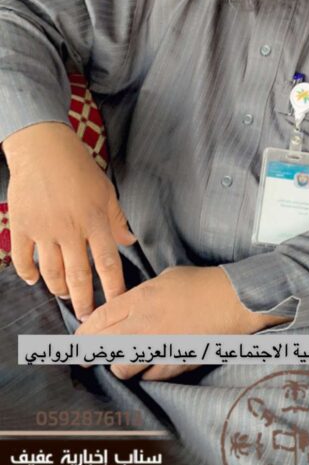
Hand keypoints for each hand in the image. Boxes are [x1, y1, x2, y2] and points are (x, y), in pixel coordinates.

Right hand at [4, 122, 135, 318]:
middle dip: (84, 301)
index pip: (107, 262)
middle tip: (87, 316)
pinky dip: (29, 273)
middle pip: (78, 275)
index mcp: (94, 220)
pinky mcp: (22, 226)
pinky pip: (24, 259)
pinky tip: (35, 280)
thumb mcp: (105, 192)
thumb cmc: (78, 168)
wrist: (42, 148)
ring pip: (51, 272)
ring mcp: (43, 228)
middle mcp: (69, 228)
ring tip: (65, 297)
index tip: (117, 305)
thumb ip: (117, 221)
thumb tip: (130, 242)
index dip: (113, 287)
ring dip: (59, 290)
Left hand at [76, 266, 289, 380]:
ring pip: (122, 368)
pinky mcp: (175, 363)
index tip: (78, 341)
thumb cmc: (203, 285)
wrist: (236, 301)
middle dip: (90, 354)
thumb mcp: (165, 279)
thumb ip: (140, 296)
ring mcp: (159, 346)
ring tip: (126, 362)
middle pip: (101, 346)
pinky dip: (148, 373)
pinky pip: (150, 376)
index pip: (98, 320)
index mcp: (140, 299)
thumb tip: (121, 309)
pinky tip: (153, 365)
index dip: (84, 334)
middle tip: (87, 359)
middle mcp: (144, 324)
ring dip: (120, 367)